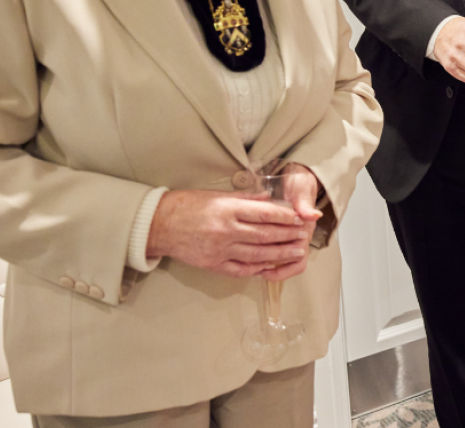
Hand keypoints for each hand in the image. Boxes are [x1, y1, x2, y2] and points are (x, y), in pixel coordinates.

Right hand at [146, 189, 315, 279]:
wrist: (160, 224)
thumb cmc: (188, 205)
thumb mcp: (217, 194)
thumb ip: (245, 198)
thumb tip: (269, 199)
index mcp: (228, 209)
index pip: (266, 214)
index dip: (286, 217)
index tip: (300, 218)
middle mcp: (226, 230)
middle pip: (265, 235)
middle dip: (288, 236)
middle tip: (304, 237)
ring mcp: (220, 250)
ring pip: (257, 255)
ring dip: (279, 254)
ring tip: (296, 252)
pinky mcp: (213, 265)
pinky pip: (240, 270)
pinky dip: (258, 269)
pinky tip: (271, 267)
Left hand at [261, 163, 325, 280]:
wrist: (296, 176)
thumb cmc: (299, 184)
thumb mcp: (302, 190)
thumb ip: (306, 204)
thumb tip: (313, 215)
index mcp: (304, 231)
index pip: (299, 259)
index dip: (284, 269)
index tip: (266, 271)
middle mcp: (297, 236)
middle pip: (287, 264)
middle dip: (272, 270)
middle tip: (253, 272)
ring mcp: (287, 235)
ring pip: (279, 260)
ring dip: (267, 265)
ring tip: (251, 267)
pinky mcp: (277, 231)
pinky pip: (272, 250)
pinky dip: (262, 256)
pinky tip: (250, 255)